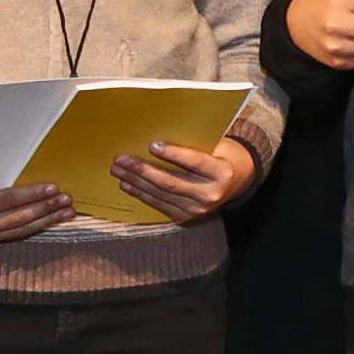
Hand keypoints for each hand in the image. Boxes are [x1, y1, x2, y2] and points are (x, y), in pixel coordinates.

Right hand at [0, 183, 73, 245]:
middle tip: (68, 200)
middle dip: (45, 209)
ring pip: (18, 230)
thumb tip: (18, 160)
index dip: (31, 194)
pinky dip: (32, 227)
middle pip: (17, 218)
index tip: (53, 188)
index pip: (5, 200)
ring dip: (45, 220)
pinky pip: (10, 235)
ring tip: (67, 212)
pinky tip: (48, 221)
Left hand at [112, 136, 255, 224]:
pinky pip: (160, 205)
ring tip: (118, 170)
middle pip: (171, 182)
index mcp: (221, 172)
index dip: (173, 154)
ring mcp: (198, 209)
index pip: (195, 162)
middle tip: (121, 159)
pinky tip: (127, 185)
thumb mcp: (214, 145)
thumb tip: (155, 136)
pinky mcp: (187, 217)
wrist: (235, 182)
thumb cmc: (220, 156)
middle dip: (142, 170)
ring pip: (161, 195)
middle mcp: (210, 194)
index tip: (152, 145)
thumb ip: (192, 143)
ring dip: (136, 182)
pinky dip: (141, 194)